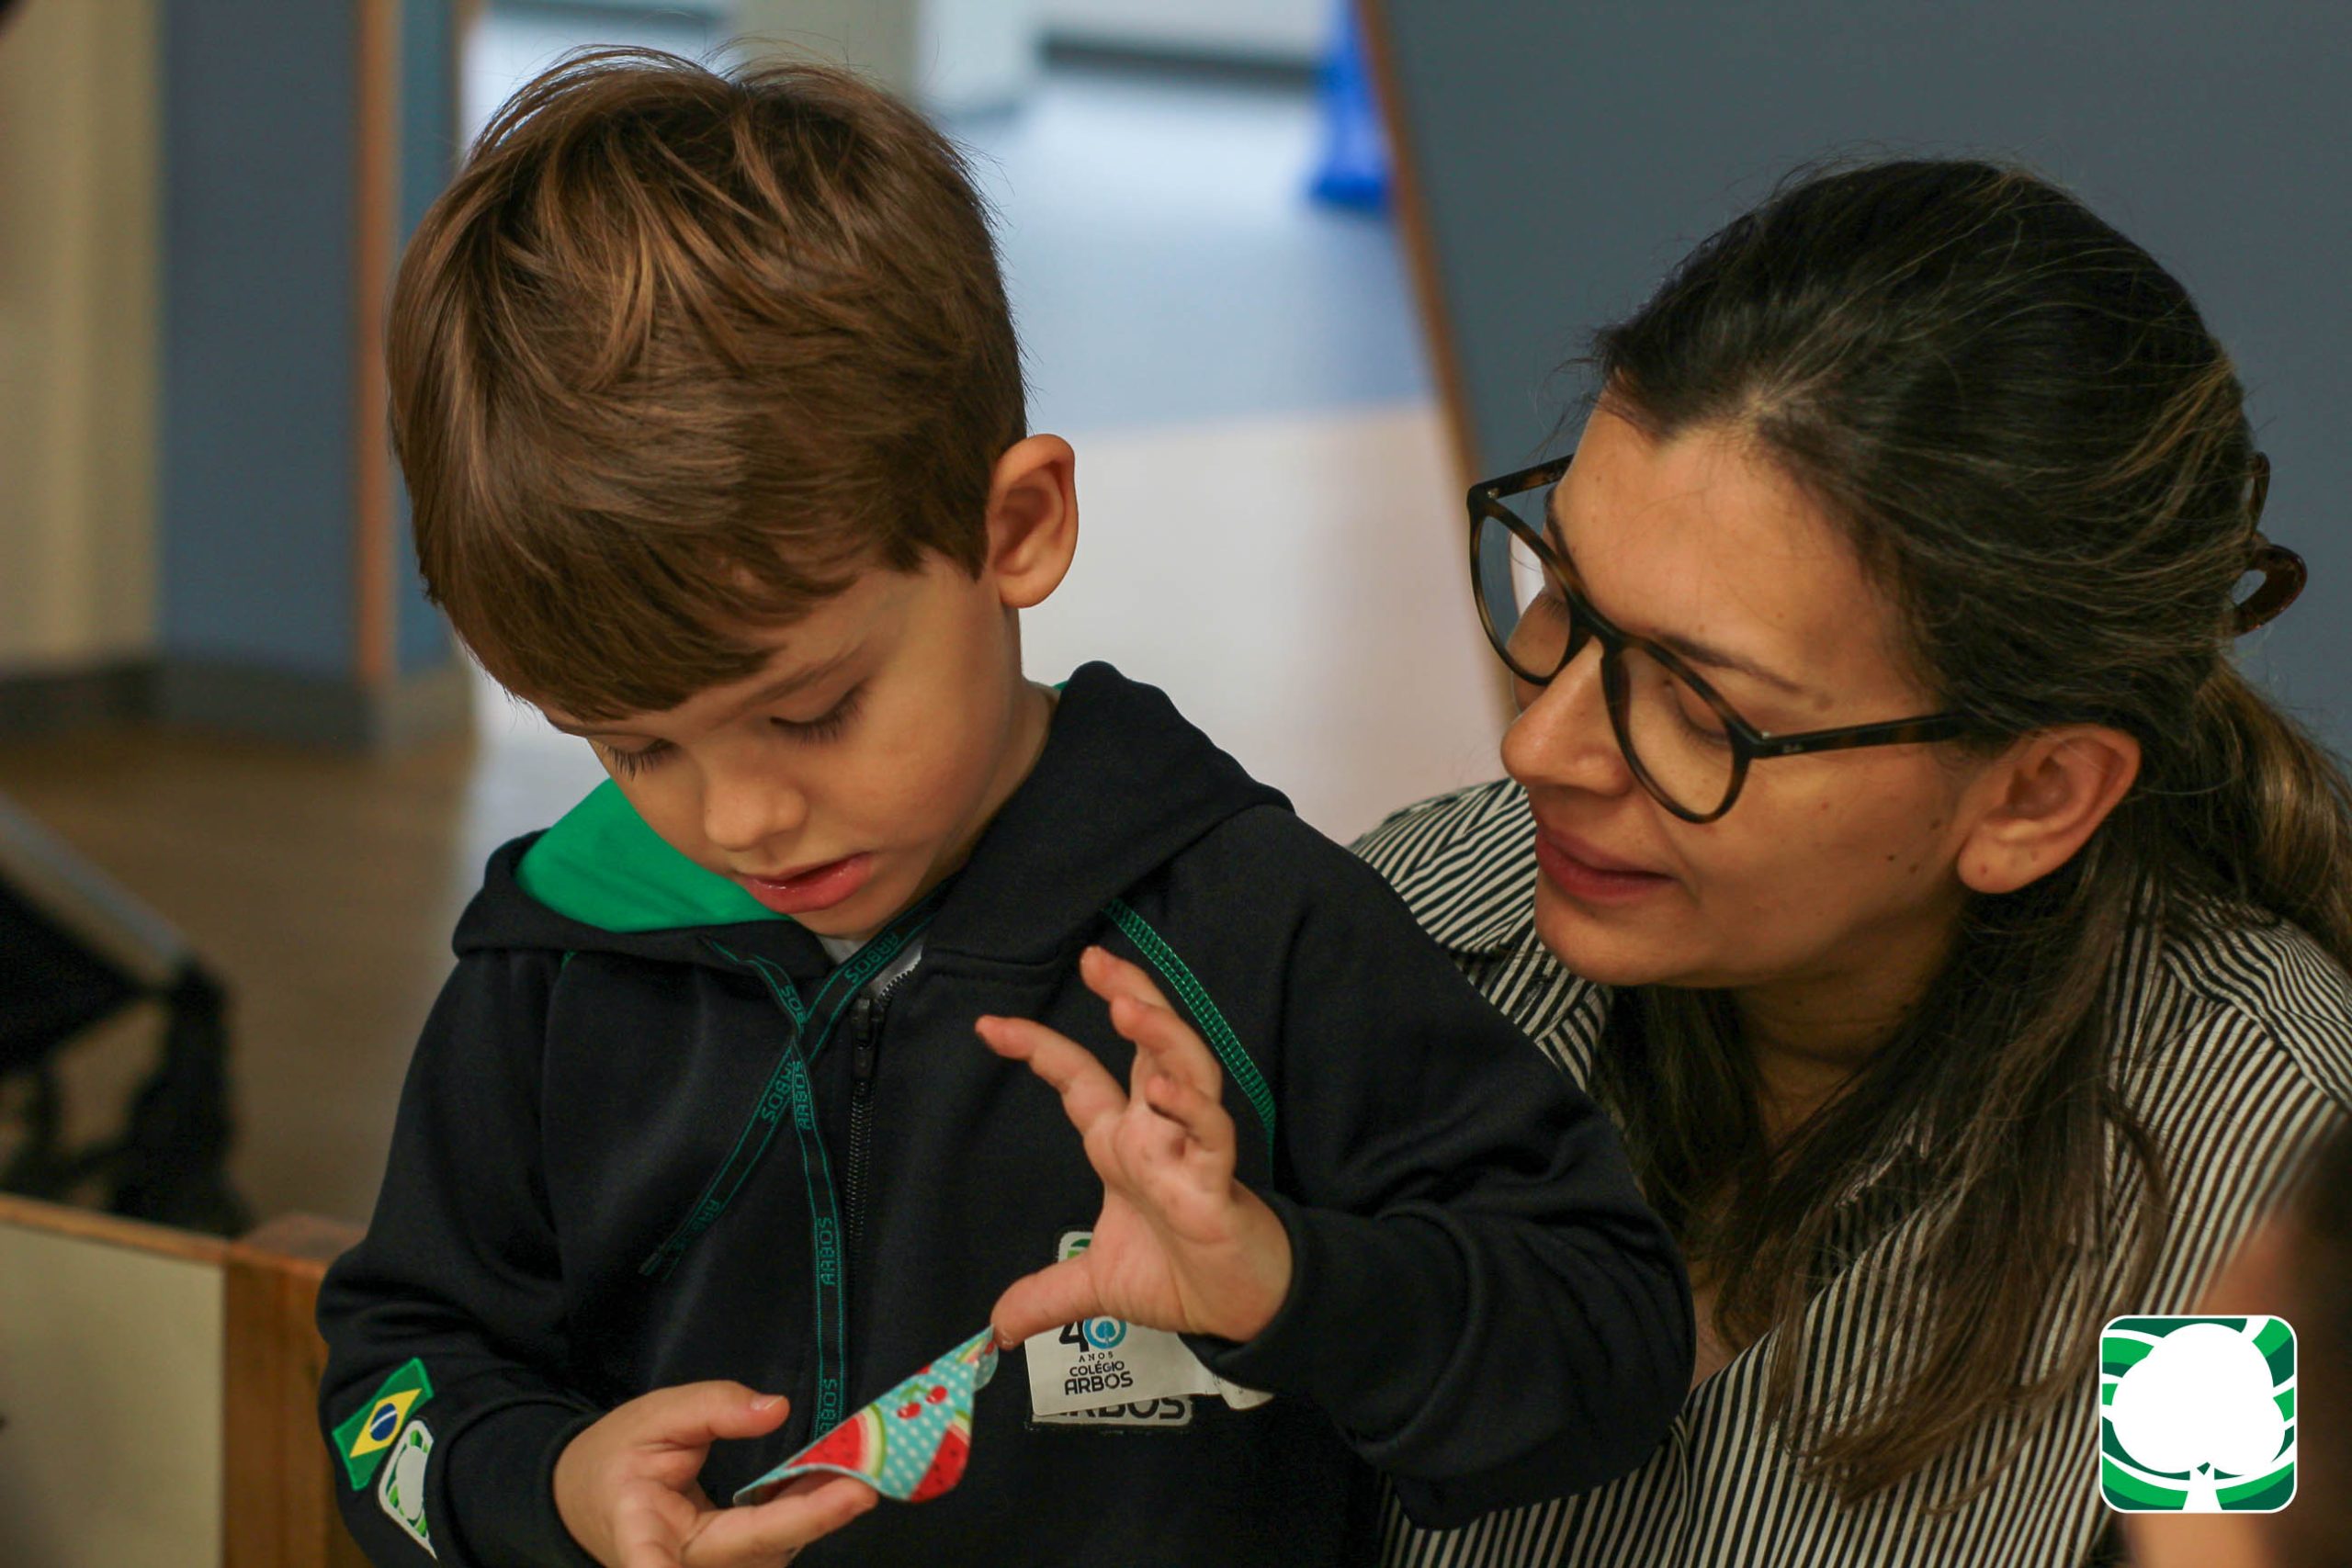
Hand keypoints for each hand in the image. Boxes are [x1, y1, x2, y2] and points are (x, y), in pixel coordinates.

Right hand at [552, 1383, 875, 1567]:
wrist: (592, 1496)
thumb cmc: (620, 1456)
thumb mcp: (656, 1416)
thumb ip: (713, 1409)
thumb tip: (776, 1410)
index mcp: (639, 1530)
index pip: (654, 1563)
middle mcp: (679, 1564)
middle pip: (753, 1550)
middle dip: (810, 1518)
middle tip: (861, 1481)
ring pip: (772, 1552)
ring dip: (817, 1512)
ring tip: (855, 1468)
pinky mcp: (732, 1566)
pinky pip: (775, 1545)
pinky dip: (807, 1512)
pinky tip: (836, 1480)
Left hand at [976, 945, 1292, 1346]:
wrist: (1240, 1311)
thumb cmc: (1182, 1276)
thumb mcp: (1096, 1284)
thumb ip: (1046, 1295)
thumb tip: (996, 1329)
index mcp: (1124, 1142)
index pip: (1079, 1079)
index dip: (1038, 1048)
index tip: (988, 1026)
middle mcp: (1157, 1132)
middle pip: (1147, 1045)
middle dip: (1126, 996)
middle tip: (1095, 960)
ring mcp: (1190, 1149)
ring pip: (1184, 1071)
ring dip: (1160, 1036)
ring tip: (1127, 1007)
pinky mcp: (1219, 1179)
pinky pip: (1210, 1133)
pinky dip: (1192, 1108)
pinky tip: (1168, 1090)